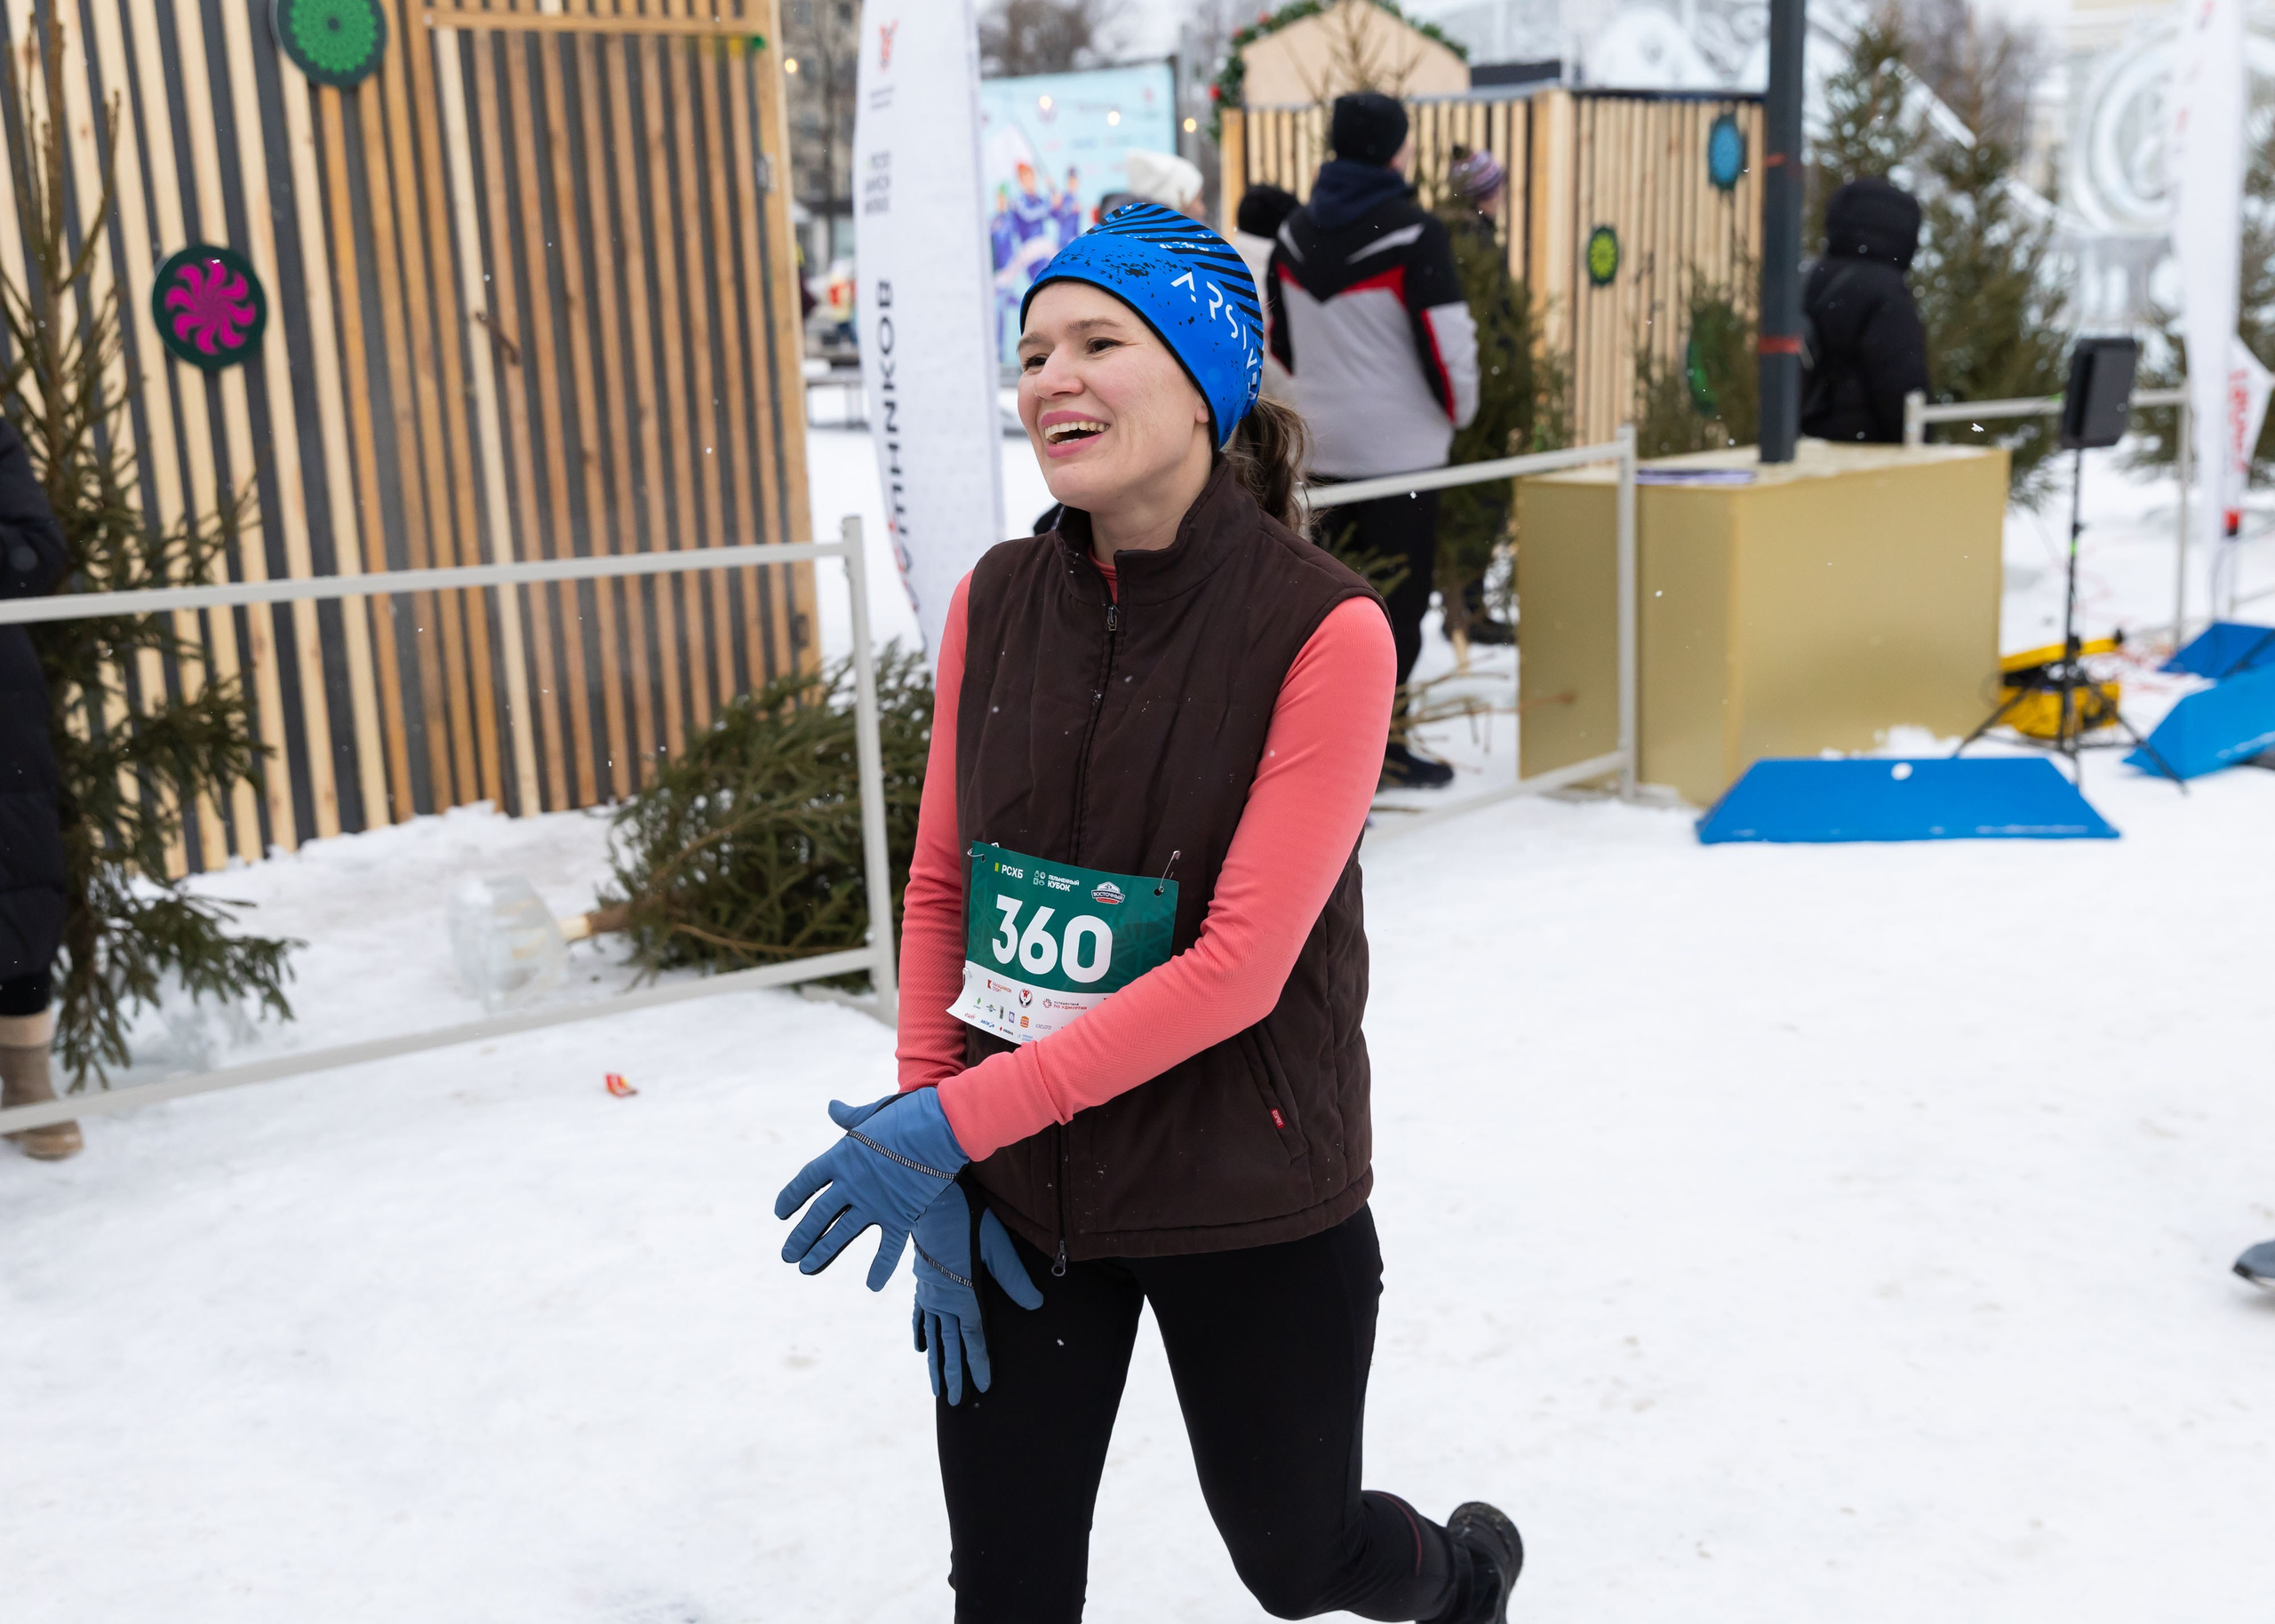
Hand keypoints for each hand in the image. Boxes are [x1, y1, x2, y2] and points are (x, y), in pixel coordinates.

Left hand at [774, 1088, 967, 1289]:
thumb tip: (832, 1106)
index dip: (790, 1197)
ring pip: (841, 1234)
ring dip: (822, 1253)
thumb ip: (850, 1117)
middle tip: (787, 1255)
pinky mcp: (899, 1214)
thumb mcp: (871, 1115)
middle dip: (801, 1236)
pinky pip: (887, 1247)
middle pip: (818, 1214)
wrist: (940, 1126)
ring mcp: (873, 1202)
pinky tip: (872, 1286)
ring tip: (806, 1268)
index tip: (780, 1213)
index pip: (806, 1181)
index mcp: (840, 1156)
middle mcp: (851, 1183)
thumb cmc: (906, 1114)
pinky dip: (881, 1267)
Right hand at [912, 1181, 1043, 1403]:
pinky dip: (921, 1333)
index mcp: (963, 1294)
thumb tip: (1036, 1305)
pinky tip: (921, 1349)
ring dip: (936, 1363)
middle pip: (950, 1345)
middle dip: (954, 1375)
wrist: (930, 1197)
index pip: (972, 1338)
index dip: (978, 1364)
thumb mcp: (997, 1246)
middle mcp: (942, 1299)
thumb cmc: (968, 1218)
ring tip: (937, 1389)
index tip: (982, 1390)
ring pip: (933, 1336)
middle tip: (956, 1404)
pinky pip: (919, 1314)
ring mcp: (928, 1291)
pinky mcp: (921, 1280)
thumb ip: (1015, 1278)